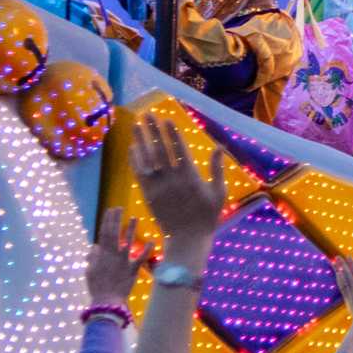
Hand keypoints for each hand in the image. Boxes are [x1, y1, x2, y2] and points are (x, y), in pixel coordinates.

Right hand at [86, 207, 144, 307]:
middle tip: (118, 207)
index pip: (104, 233)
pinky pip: (140, 259)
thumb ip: (93, 257)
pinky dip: (146, 251)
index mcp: (102, 254)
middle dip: (115, 219)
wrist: (106, 300)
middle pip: (113, 233)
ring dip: (130, 229)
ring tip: (135, 218)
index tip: (109, 210)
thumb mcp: (90, 271)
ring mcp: (123, 261)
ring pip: (127, 242)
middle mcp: (112, 255)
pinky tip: (151, 242)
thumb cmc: (97, 286)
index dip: (107, 221)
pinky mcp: (132, 269)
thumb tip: (95, 247)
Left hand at [127, 114, 227, 261]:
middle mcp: (172, 180)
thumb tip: (220, 147)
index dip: (172, 134)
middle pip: (160, 150)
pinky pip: (139, 174)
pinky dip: (135, 159)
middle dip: (153, 130)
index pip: (179, 149)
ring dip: (140, 140)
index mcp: (191, 177)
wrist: (187, 239)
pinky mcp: (148, 195)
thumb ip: (217, 169)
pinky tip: (132, 147)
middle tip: (147, 114)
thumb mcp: (218, 192)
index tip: (166, 119)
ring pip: (147, 159)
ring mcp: (158, 187)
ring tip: (135, 124)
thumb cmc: (207, 216)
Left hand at [336, 254, 352, 351]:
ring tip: (334, 263)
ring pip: (342, 279)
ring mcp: (349, 292)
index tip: (348, 256)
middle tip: (337, 256)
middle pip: (347, 273)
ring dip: (338, 270)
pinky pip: (341, 286)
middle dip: (342, 264)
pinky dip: (339, 279)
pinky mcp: (346, 297)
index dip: (352, 263)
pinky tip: (337, 274)